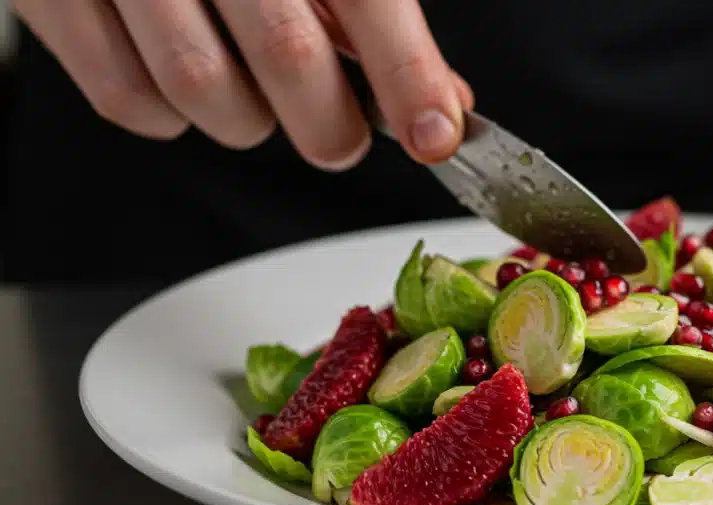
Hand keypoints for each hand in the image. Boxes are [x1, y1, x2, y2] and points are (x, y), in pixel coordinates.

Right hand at [13, 0, 474, 169]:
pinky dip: (170, 117)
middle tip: (340, 137)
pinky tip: (183, 84)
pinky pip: (127, 98)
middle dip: (329, 126)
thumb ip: (368, 13)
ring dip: (247, 122)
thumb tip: (439, 97)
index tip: (435, 132)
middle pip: (286, 54)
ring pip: (201, 89)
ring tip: (255, 99)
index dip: (408, 75)